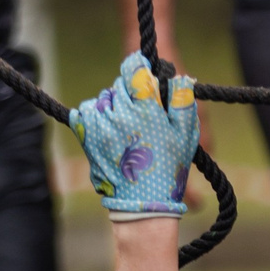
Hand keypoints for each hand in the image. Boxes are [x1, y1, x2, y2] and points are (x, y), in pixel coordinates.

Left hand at [68, 51, 199, 217]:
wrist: (142, 203)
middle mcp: (119, 113)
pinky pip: (84, 111)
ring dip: (113, 104)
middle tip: (142, 111)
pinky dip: (94, 114)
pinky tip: (107, 127)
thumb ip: (182, 102)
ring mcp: (100, 125)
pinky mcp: (86, 137)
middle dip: (130, 91)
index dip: (138, 67)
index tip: (142, 71)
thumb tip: (180, 77)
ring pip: (103, 98)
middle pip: (119, 84)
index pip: (134, 70)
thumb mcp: (185, 136)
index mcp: (145, 109)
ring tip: (126, 123)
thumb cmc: (169, 169)